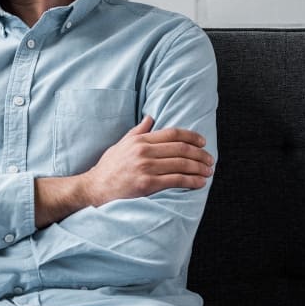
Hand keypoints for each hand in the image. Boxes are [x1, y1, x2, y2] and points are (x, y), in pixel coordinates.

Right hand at [79, 115, 213, 207]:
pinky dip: (191, 181)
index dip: (191, 137)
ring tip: (208, 171)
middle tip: (210, 159)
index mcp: (140, 140)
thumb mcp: (121, 144)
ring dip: (199, 168)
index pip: (172, 134)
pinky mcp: (147, 184)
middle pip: (181, 149)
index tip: (203, 142)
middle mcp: (144, 151)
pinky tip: (200, 182)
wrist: (95, 188)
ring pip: (181, 164)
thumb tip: (151, 117)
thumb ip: (138, 131)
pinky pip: (175, 180)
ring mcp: (145, 167)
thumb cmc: (109, 167)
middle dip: (200, 154)